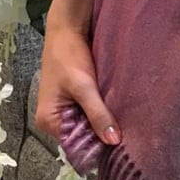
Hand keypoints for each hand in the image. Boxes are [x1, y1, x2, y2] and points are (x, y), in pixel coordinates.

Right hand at [35, 22, 120, 146]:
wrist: (67, 29)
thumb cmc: (68, 56)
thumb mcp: (84, 86)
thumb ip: (98, 114)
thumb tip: (114, 142)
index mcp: (48, 121)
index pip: (76, 145)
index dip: (98, 147)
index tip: (122, 149)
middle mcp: (54, 120)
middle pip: (82, 136)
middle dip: (102, 136)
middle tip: (131, 139)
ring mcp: (64, 110)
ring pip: (88, 125)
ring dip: (105, 123)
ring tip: (129, 128)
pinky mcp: (75, 100)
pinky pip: (90, 113)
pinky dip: (103, 112)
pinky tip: (119, 113)